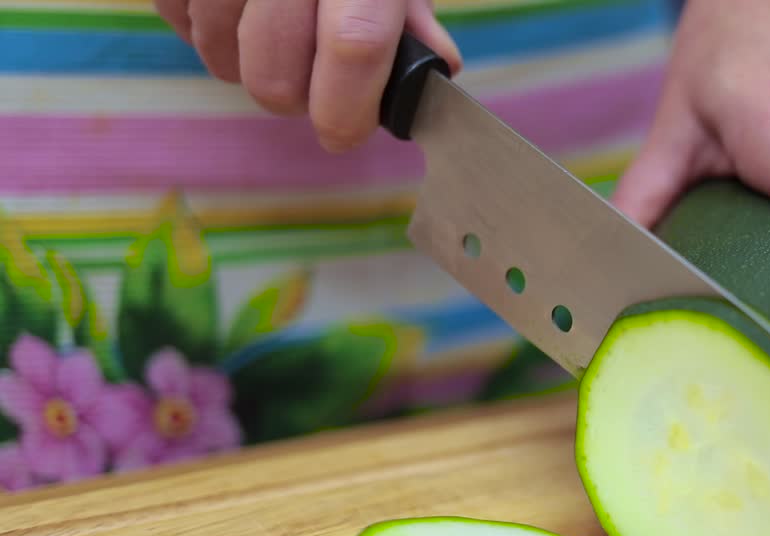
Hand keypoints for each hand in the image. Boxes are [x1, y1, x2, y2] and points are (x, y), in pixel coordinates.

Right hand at [154, 0, 461, 151]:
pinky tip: (232, 0)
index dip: (348, 108)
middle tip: (308, 80)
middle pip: (273, 71)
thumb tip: (436, 66)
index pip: (355, 45)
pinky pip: (176, 20)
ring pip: (219, 55)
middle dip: (292, 96)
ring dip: (243, 61)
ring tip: (267, 28)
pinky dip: (202, 25)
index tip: (341, 132)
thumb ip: (408, 12)